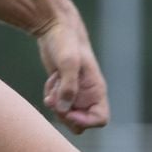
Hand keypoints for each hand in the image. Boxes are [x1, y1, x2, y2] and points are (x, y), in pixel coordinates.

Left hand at [35, 7, 109, 133]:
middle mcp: (88, 95)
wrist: (54, 28)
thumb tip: (64, 109)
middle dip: (65, 114)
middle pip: (80, 123)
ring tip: (53, 83)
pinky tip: (52, 79)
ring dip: (56, 105)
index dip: (86, 121)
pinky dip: (50, 97)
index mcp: (96, 89)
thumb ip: (68, 86)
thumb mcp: (68, 62)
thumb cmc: (65, 41)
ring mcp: (75, 93)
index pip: (101, 119)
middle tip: (54, 98)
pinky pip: (57, 106)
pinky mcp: (63, 90)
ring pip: (67, 116)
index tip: (69, 111)